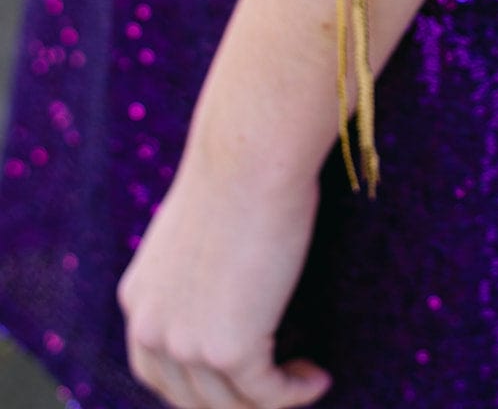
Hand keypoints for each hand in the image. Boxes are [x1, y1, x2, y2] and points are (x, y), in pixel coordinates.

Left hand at [116, 133, 331, 408]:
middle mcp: (151, 329)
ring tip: (303, 379)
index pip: (155, 368)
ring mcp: (187, 344)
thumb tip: (227, 285)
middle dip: (233, 402)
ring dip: (271, 399)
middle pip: (190, 398)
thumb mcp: (199, 227)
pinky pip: (267, 393)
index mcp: (139, 298)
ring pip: (229, 404)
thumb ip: (198, 267)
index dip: (196, 385)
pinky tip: (318, 376)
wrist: (251, 154)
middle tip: (275, 387)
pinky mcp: (229, 349)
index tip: (239, 378)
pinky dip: (296, 392)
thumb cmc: (239, 171)